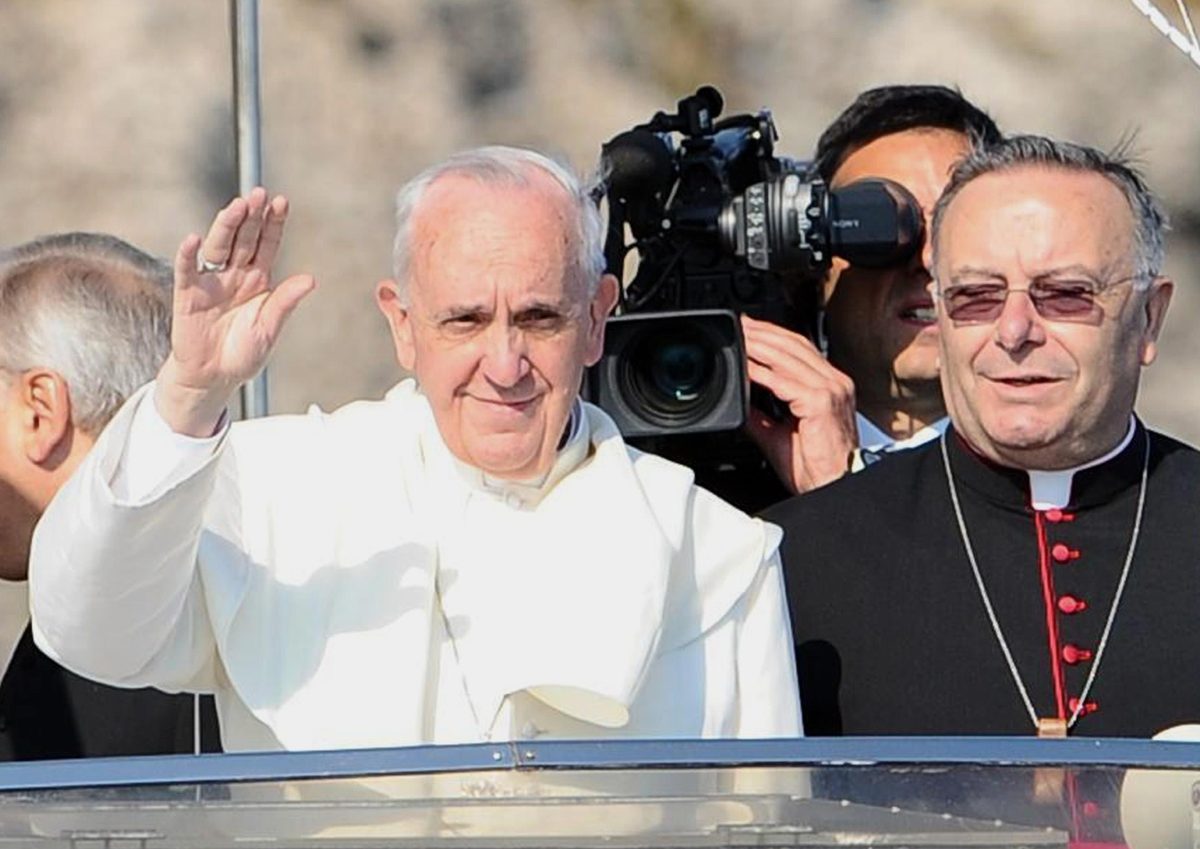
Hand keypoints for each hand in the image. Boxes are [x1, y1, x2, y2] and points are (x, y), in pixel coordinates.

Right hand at [156, 188, 315, 435]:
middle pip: (243, 239)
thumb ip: (285, 303)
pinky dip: (188, 255)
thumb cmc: (243, 353)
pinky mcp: (188, 295)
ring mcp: (211, 282)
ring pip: (218, 247)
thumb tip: (310, 279)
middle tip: (258, 193)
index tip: (281, 201)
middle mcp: (235, 275)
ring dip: (225, 226)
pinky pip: (187, 271)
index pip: (267, 245)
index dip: (274, 224)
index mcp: (258, 280)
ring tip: (235, 207)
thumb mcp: (269, 329)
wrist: (214, 377)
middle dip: (251, 216)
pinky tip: (193, 238)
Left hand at [740, 315, 857, 493]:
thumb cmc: (816, 466)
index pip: (800, 348)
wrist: (835, 485)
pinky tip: (745, 366)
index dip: (773, 335)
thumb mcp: (779, 433)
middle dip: (763, 332)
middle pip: (794, 345)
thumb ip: (761, 414)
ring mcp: (831, 390)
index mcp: (831, 385)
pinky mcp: (821, 402)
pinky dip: (762, 372)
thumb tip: (740, 401)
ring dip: (760, 345)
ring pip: (789, 357)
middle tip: (739, 325)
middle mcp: (835, 382)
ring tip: (739, 337)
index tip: (750, 329)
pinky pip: (784, 381)